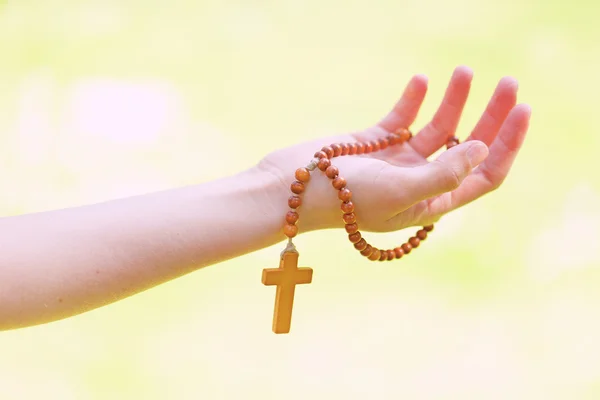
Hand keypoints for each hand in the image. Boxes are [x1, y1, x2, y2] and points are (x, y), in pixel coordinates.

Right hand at [257, 66, 530, 233]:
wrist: (289, 189)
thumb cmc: (343, 199)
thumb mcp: (400, 190)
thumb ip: (444, 172)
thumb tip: (483, 148)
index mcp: (430, 202)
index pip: (482, 175)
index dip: (507, 146)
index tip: (521, 111)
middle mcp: (418, 182)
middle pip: (466, 147)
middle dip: (489, 117)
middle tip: (507, 83)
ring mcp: (396, 162)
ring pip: (436, 128)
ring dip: (453, 101)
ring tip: (465, 71)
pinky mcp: (374, 143)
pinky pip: (402, 118)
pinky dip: (413, 99)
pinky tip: (421, 80)